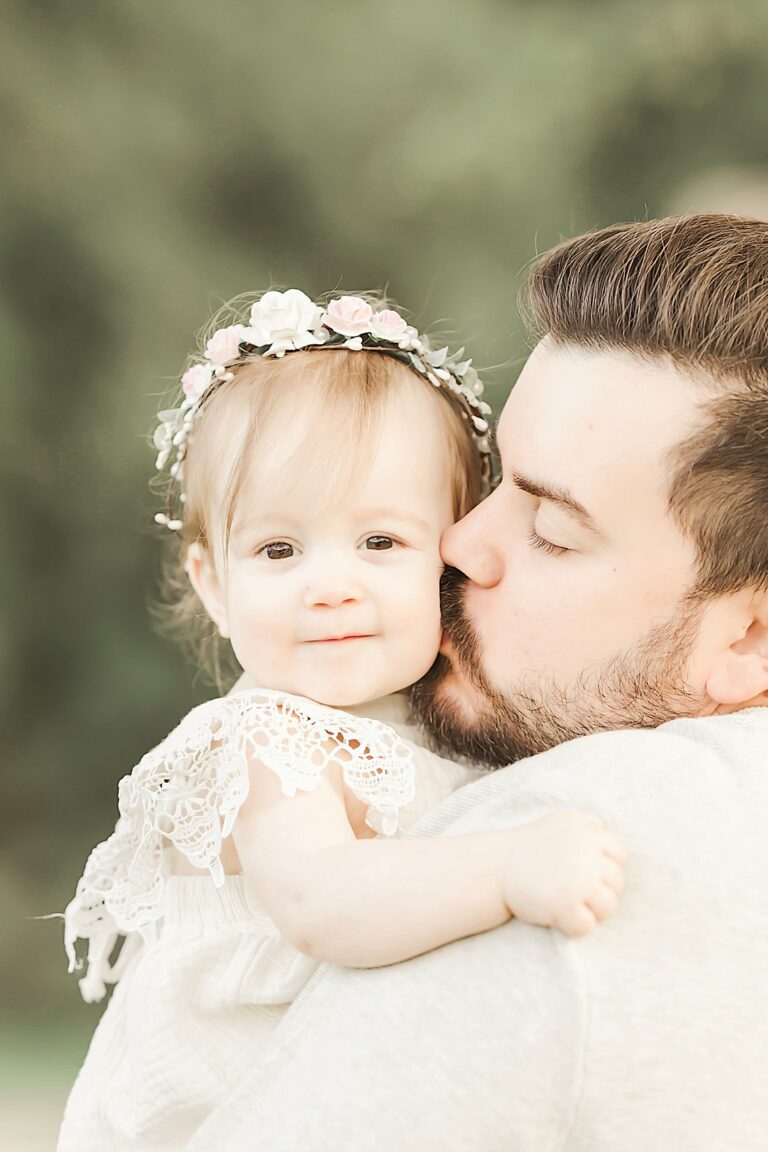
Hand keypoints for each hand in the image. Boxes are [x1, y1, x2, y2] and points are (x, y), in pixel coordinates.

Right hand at [500, 811, 626, 936]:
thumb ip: (584, 826)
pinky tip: (558, 918)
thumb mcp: (557, 823)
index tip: (585, 874)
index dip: (605, 867)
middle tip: (572, 892)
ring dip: (591, 912)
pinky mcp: (566, 905)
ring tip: (568, 906)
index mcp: (587, 831)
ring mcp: (579, 880)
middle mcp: (588, 853)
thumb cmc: (525, 848)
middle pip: (616, 882)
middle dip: (598, 891)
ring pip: (608, 906)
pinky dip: (574, 927)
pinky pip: (587, 926)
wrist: (492, 868)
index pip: (619, 854)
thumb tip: (604, 829)